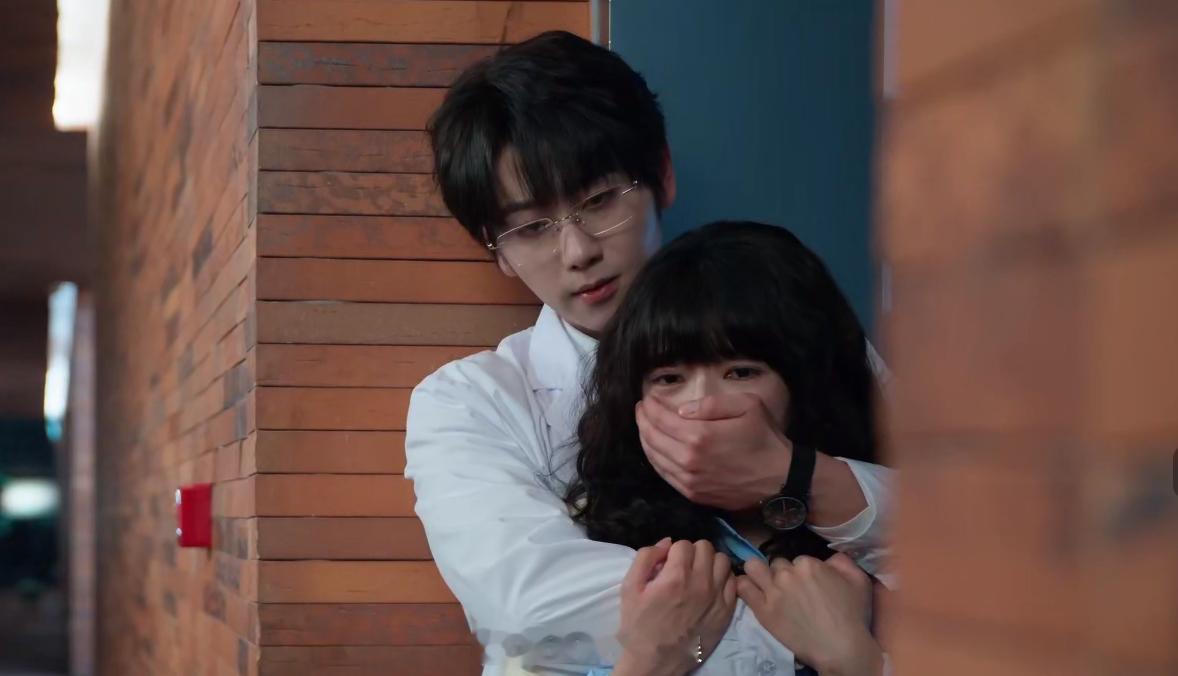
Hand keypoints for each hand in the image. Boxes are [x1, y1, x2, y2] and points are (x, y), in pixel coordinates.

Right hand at [616, 539, 736, 675]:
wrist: (656, 662)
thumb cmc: (639, 626)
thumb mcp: (629, 589)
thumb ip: (645, 558)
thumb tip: (666, 542)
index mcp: (675, 577)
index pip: (683, 544)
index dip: (673, 552)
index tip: (667, 564)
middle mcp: (701, 583)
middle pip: (706, 547)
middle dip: (692, 553)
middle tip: (683, 568)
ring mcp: (717, 598)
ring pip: (722, 561)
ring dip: (710, 563)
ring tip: (699, 574)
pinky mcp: (726, 611)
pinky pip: (733, 582)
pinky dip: (722, 579)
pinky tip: (710, 587)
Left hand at [636, 393, 790, 510]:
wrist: (781, 479)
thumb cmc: (766, 439)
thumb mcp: (747, 406)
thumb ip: (712, 403)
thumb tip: (681, 410)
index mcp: (700, 436)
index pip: (661, 419)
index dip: (649, 408)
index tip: (646, 399)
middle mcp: (689, 460)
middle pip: (652, 438)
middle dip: (642, 421)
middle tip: (641, 410)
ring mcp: (690, 481)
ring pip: (654, 458)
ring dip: (645, 441)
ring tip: (644, 427)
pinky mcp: (694, 495)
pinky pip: (665, 476)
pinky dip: (655, 460)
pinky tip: (655, 450)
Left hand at [736, 554, 882, 675]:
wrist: (840, 648)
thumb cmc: (852, 616)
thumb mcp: (858, 581)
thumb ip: (842, 561)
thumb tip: (829, 558)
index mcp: (808, 564)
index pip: (798, 560)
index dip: (803, 573)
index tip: (808, 585)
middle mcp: (787, 573)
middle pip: (777, 564)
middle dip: (783, 574)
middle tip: (791, 590)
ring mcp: (773, 591)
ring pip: (754, 567)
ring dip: (759, 573)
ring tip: (765, 584)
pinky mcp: (762, 610)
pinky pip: (743, 587)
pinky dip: (746, 586)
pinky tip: (752, 591)